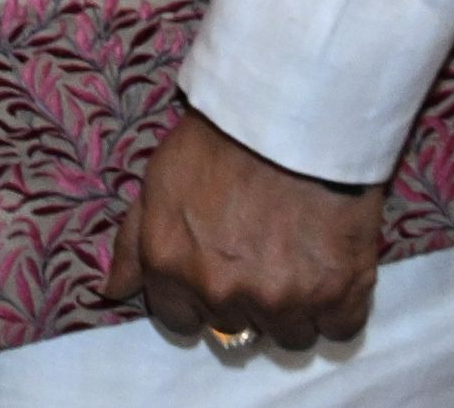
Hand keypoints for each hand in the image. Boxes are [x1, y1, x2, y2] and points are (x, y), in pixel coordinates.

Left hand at [102, 105, 382, 354]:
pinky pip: (340, 329)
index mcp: (172, 269)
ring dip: (291, 310)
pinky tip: (331, 274)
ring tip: (297, 264)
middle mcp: (223, 294)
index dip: (196, 299)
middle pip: (233, 327)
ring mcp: (283, 300)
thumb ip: (132, 243)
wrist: (290, 119)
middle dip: (242, 299)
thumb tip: (113, 291)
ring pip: (288, 335)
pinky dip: (337, 309)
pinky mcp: (338, 295)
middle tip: (259, 256)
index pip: (179, 322)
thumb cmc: (217, 142)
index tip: (215, 274)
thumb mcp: (156, 182)